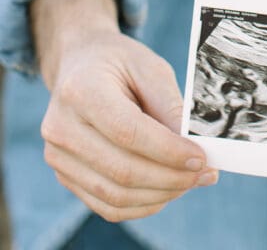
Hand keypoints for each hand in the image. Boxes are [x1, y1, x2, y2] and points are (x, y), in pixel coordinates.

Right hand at [33, 0, 216, 222]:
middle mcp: (61, 128)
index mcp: (81, 91)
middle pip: (121, 170)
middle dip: (171, 178)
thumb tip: (193, 146)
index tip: (201, 157)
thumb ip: (169, 105)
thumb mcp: (149, 67)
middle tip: (205, 173)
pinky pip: (106, 206)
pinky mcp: (65, 176)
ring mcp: (58, 156)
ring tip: (191, 182)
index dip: (168, 150)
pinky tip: (168, 191)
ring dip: (160, 195)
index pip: (128, 132)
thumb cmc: (119, 63)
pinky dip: (142, 205)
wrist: (80, 64)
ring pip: (114, 195)